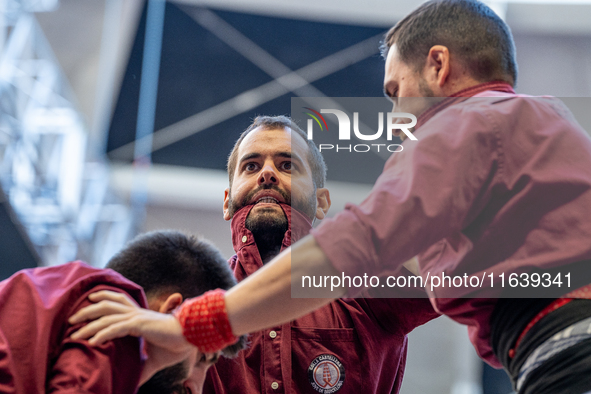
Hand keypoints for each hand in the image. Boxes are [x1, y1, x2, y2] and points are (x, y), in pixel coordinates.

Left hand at [69, 290, 194, 383]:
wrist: (190, 337)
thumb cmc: (176, 344)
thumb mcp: (154, 358)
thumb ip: (143, 368)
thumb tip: (134, 383)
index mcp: (139, 315)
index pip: (118, 300)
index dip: (103, 298)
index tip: (88, 301)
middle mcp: (136, 313)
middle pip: (106, 305)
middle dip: (87, 309)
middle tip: (71, 318)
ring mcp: (137, 317)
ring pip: (106, 315)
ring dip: (88, 324)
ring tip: (74, 333)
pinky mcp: (139, 325)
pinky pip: (116, 328)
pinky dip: (102, 334)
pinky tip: (91, 342)